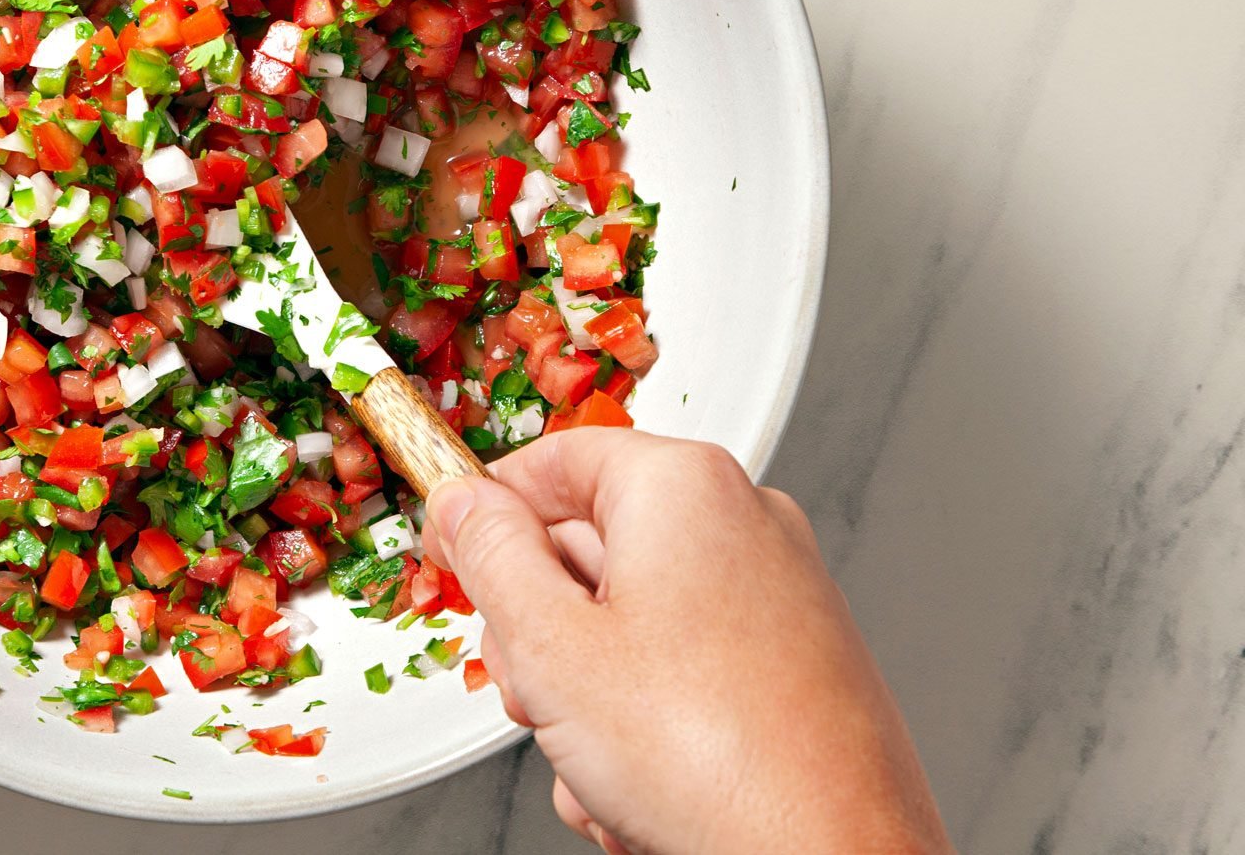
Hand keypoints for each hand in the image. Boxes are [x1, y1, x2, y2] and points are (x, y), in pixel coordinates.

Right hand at [424, 429, 949, 853]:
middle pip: (589, 546)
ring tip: (597, 759)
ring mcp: (779, 594)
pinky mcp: (795, 663)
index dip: (484, 511)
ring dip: (589, 696)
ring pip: (632, 622)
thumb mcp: (551, 645)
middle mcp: (744, 523)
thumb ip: (491, 557)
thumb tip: (464, 507)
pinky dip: (649, 723)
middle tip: (534, 689)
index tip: (449, 554)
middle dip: (543, 631)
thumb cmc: (719, 759)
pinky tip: (642, 785)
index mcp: (685, 487)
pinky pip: (685, 670)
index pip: (552, 459)